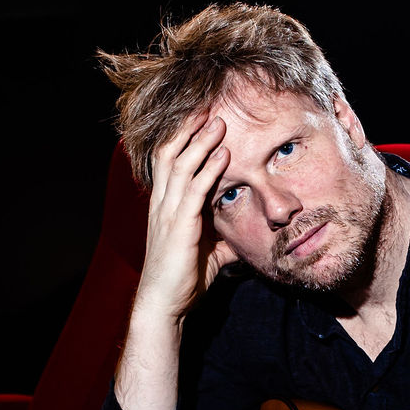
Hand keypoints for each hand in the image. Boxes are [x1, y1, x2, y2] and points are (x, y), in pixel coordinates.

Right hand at [131, 112, 240, 325]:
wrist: (164, 304)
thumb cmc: (183, 278)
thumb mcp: (209, 252)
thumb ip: (224, 237)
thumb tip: (247, 234)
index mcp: (166, 204)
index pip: (169, 159)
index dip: (182, 136)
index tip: (201, 116)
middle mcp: (162, 203)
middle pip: (170, 152)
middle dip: (187, 127)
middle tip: (208, 105)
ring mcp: (168, 212)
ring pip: (180, 165)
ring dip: (200, 141)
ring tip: (218, 120)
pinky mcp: (179, 226)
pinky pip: (194, 190)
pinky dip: (209, 169)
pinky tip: (223, 154)